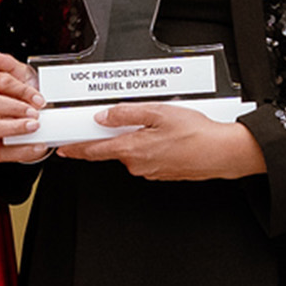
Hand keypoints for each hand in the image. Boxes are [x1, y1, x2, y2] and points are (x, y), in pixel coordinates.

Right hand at [0, 50, 52, 162]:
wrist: (35, 122)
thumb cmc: (25, 97)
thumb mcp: (22, 76)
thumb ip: (8, 64)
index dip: (19, 89)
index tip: (38, 98)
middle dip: (13, 107)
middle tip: (35, 113)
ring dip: (13, 127)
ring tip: (34, 127)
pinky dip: (20, 150)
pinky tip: (37, 145)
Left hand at [56, 103, 265, 180]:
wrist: (223, 153)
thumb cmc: (196, 133)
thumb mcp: (157, 113)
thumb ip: (126, 114)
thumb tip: (104, 116)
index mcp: (131, 149)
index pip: (93, 150)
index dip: (75, 148)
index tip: (63, 147)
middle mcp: (137, 164)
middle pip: (114, 148)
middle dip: (116, 134)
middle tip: (129, 119)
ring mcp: (150, 171)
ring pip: (133, 151)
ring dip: (138, 138)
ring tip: (160, 124)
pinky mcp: (163, 173)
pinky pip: (148, 157)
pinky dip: (152, 145)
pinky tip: (168, 136)